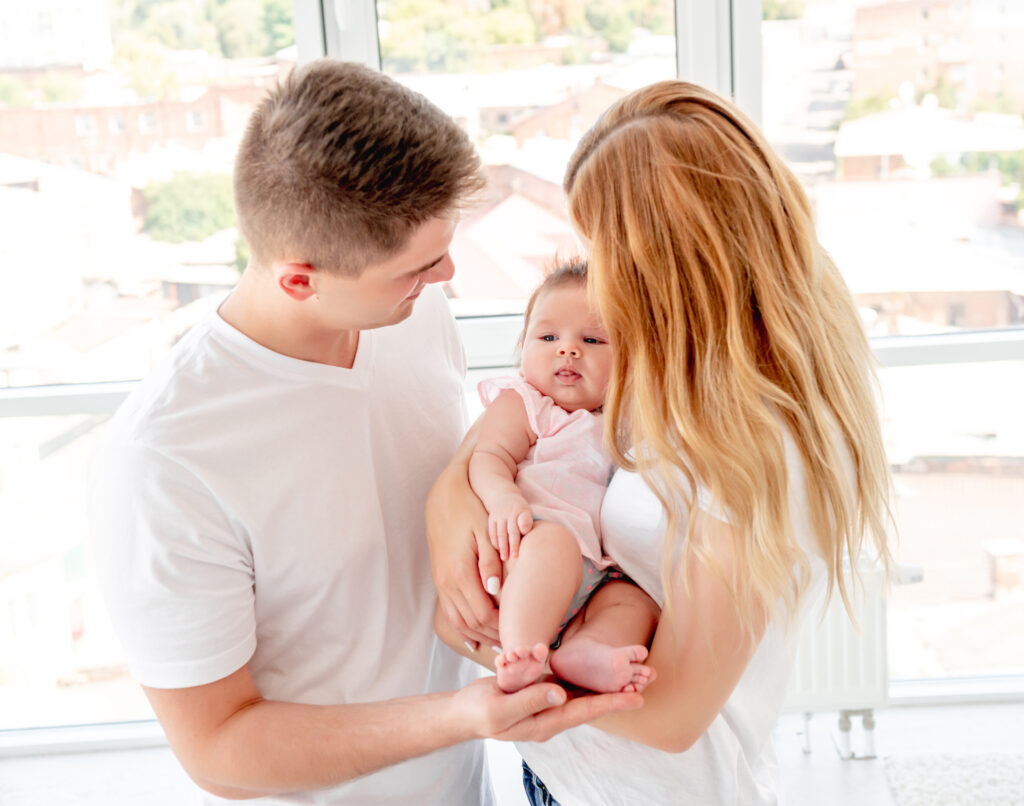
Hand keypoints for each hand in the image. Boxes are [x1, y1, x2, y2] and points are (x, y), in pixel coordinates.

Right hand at [426, 461, 501, 647]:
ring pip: (459, 622)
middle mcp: (446, 582)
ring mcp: (440, 583)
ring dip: (480, 636)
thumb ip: (490, 562)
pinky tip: (474, 640)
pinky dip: (463, 629)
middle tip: (516, 645)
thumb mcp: (484, 531)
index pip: (482, 614)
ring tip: (501, 645)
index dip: (501, 627)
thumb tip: (496, 590)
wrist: (443, 498)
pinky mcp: (439, 581)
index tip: (520, 632)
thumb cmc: (470, 511)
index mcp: (459, 572)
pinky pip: (449, 613)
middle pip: (472, 623)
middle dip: (494, 636)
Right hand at [453, 676, 642, 742]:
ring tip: (631, 676)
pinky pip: (567, 684)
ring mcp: (546, 703)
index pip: (583, 711)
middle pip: (590, 704)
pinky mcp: (540, 691)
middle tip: (646, 683)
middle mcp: (551, 714)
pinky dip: (585, 677)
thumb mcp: (500, 708)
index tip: (636, 698)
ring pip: (582, 694)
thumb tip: (559, 694)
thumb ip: (529, 700)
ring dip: (605, 685)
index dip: (610, 703)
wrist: (463, 713)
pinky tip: (600, 670)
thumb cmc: (478, 712)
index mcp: (544, 722)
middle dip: (617, 694)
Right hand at [488, 494, 532, 560]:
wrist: (504, 496)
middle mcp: (508, 512)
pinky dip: (495, 541)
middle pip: (509, 532)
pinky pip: (492, 531)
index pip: (520, 527)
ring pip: (500, 533)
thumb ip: (527, 522)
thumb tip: (523, 530)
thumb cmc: (520, 510)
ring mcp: (498, 514)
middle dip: (511, 546)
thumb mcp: (527, 512)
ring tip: (505, 558)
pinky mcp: (491, 518)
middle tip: (513, 558)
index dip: (519, 541)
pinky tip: (498, 550)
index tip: (519, 553)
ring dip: (502, 546)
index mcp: (520, 511)